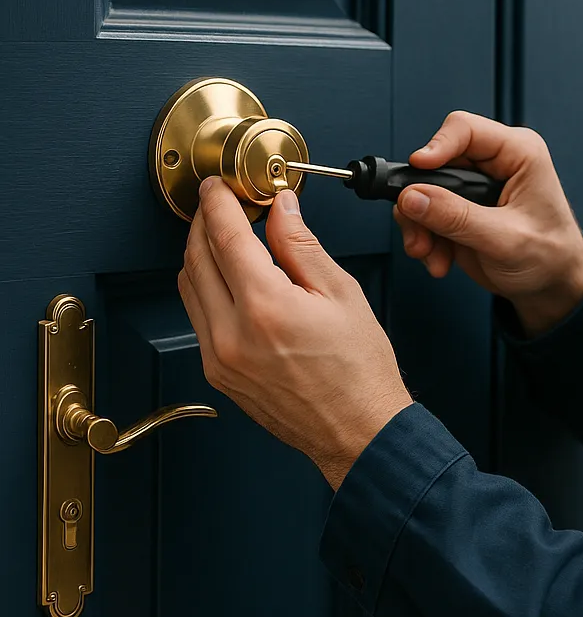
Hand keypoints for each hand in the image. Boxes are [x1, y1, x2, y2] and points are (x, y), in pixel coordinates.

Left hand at [178, 177, 412, 489]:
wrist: (357, 430)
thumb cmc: (359, 370)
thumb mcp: (340, 292)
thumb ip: (301, 244)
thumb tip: (282, 207)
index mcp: (265, 307)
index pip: (225, 236)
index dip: (218, 201)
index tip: (219, 185)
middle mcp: (230, 334)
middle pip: (195, 258)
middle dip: (204, 222)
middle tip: (222, 203)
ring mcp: (218, 358)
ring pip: (189, 287)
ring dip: (201, 253)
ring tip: (228, 236)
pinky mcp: (217, 374)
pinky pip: (198, 317)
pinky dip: (207, 286)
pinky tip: (232, 277)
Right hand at [393, 111, 582, 336]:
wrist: (551, 286)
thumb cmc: (550, 255)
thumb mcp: (505, 239)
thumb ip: (457, 218)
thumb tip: (412, 197)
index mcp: (518, 152)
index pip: (465, 129)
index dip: (436, 147)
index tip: (417, 169)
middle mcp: (492, 163)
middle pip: (436, 162)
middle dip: (421, 200)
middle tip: (419, 231)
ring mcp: (473, 187)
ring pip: (423, 190)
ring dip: (419, 225)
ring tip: (429, 254)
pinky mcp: (458, 209)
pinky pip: (423, 213)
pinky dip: (425, 238)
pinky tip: (439, 260)